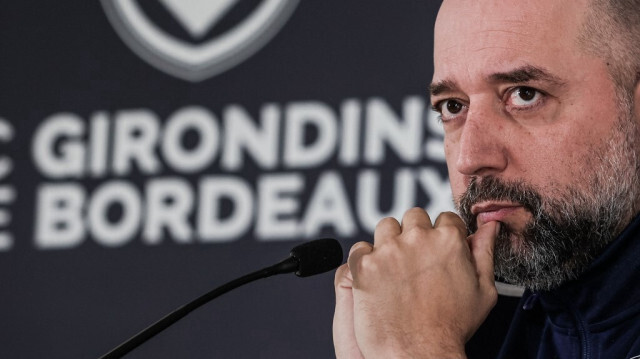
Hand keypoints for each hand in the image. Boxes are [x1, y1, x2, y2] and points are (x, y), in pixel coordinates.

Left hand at [333, 208, 498, 358]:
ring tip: (394, 269)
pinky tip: (376, 278)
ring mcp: (389, 251)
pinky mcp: (365, 265)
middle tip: (415, 262)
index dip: (442, 234)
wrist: (419, 355)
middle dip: (415, 234)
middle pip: (413, 217)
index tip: (436, 250)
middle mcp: (418, 239)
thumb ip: (485, 252)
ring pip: (385, 227)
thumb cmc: (451, 328)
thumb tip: (489, 227)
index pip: (444, 217)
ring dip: (389, 242)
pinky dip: (364, 260)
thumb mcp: (483, 291)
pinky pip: (360, 248)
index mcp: (448, 241)